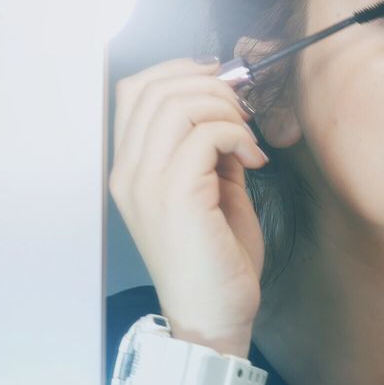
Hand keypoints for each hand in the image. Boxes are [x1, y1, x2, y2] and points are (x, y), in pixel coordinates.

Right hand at [109, 57, 268, 356]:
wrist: (214, 314)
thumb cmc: (216, 258)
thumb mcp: (211, 189)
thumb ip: (210, 149)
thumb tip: (228, 112)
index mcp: (130, 169)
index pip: (134, 90)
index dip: (179, 70)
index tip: (220, 80)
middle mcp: (129, 173)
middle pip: (157, 87)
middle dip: (211, 86)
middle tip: (243, 112)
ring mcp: (147, 183)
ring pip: (180, 103)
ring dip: (226, 109)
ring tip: (248, 139)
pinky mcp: (176, 195)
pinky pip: (207, 134)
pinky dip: (239, 136)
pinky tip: (254, 161)